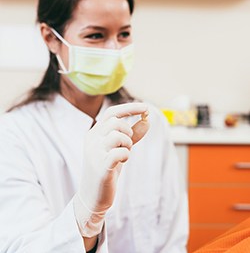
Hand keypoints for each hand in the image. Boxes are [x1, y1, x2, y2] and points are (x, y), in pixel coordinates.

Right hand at [73, 102, 149, 236]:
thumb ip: (133, 134)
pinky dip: (126, 155)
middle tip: (128, 144)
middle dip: (128, 131)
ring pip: (117, 135)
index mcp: (95, 133)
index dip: (130, 108)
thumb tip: (147, 120)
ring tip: (125, 153)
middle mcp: (92, 139)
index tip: (146, 107)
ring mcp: (94, 152)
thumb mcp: (119, 148)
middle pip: (116, 122)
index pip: (112, 113)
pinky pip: (119, 152)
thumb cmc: (107, 169)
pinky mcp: (100, 166)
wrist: (93, 196)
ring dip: (127, 144)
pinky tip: (122, 161)